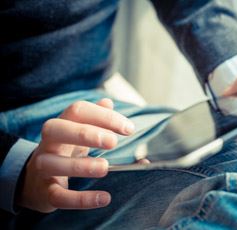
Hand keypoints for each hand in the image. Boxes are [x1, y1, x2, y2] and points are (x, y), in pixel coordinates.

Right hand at [18, 98, 133, 212]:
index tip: (128, 129)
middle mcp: (49, 144)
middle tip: (113, 142)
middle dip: (85, 133)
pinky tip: (104, 198)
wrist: (34, 182)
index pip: (77, 111)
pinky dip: (81, 199)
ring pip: (52, 163)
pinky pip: (59, 196)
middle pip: (56, 129)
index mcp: (62, 126)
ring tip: (105, 168)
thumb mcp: (78, 134)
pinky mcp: (46, 193)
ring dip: (80, 166)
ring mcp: (43, 168)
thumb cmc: (65, 153)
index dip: (103, 116)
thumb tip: (108, 102)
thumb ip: (95, 118)